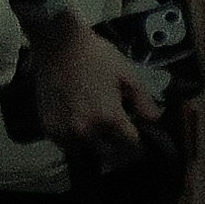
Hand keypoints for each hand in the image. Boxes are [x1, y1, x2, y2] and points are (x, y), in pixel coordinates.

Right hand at [31, 15, 155, 155]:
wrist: (59, 47)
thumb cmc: (96, 57)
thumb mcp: (127, 74)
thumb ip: (143, 100)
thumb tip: (156, 119)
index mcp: (109, 118)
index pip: (129, 147)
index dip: (138, 145)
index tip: (139, 141)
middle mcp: (87, 132)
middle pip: (108, 155)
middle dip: (118, 149)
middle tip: (121, 137)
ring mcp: (65, 134)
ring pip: (86, 153)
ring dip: (95, 147)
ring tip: (100, 132)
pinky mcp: (49, 130)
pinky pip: (66, 146)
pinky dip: (76, 142)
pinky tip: (80, 126)